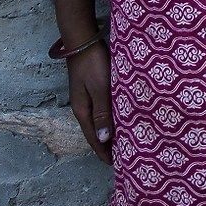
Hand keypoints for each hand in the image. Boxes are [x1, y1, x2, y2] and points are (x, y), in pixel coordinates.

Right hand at [67, 43, 113, 161]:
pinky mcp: (91, 89)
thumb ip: (102, 113)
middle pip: (95, 132)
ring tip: (123, 140)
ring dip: (108, 132)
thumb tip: (104, 139)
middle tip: (123, 155)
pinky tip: (118, 118)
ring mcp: (86, 98)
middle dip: (107, 145)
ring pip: (98, 121)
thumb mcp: (100, 88)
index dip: (104, 152)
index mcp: (82, 111)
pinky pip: (101, 110)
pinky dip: (109, 119)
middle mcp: (82, 107)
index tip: (115, 164)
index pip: (94, 138)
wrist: (82, 40)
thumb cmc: (93, 64)